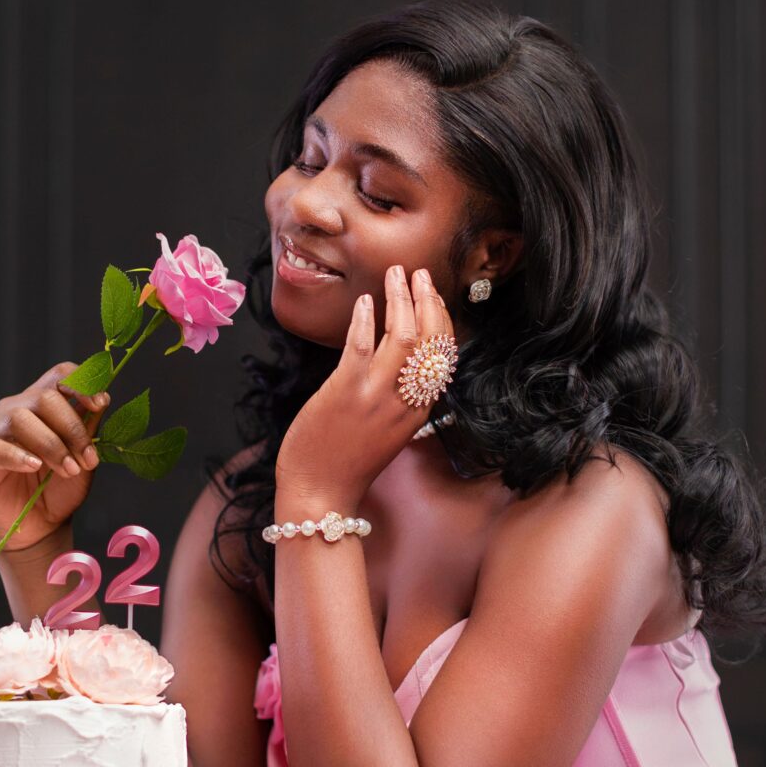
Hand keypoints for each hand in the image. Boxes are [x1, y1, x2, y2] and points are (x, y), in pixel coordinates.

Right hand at [0, 360, 111, 553]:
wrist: (40, 526)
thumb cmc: (60, 488)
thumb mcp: (83, 459)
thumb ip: (89, 430)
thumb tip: (102, 400)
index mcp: (42, 403)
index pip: (59, 375)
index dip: (81, 383)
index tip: (100, 404)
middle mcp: (15, 409)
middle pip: (43, 398)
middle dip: (72, 429)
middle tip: (88, 460)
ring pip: (20, 419)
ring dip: (52, 445)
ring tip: (69, 471)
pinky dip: (18, 456)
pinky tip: (34, 467)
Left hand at [275, 264, 456, 516]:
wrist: (321, 492)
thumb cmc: (349, 461)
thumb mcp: (389, 431)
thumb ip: (400, 398)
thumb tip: (400, 361)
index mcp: (419, 410)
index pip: (444, 356)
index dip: (442, 319)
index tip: (434, 295)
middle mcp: (405, 400)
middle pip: (430, 340)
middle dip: (428, 300)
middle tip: (420, 274)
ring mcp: (376, 395)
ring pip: (402, 336)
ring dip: (400, 298)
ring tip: (396, 274)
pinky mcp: (346, 391)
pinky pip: (361, 346)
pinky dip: (365, 319)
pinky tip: (364, 302)